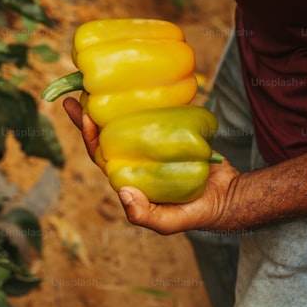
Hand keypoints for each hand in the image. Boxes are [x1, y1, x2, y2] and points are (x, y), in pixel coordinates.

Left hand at [61, 98, 240, 234]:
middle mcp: (135, 160)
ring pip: (126, 123)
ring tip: (100, 84)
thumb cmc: (195, 213)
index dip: (89, 136)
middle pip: (106, 135)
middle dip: (90, 115)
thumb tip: (122, 192)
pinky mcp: (169, 134)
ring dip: (112, 105)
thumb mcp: (169, 222)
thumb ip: (144, 214)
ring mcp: (151, 146)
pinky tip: (137, 86)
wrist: (228, 196)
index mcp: (127, 179)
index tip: (84, 115)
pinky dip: (142, 102)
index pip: (100, 155)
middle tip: (78, 92)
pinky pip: (152, 116)